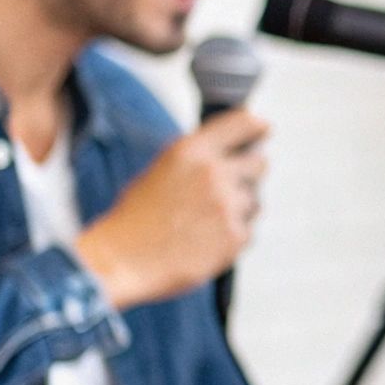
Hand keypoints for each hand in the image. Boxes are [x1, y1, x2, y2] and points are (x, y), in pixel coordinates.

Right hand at [75, 109, 269, 309]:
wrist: (121, 260)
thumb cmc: (137, 216)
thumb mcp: (164, 169)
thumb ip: (201, 157)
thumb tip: (240, 149)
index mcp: (192, 150)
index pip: (243, 123)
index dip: (256, 127)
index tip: (263, 129)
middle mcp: (214, 173)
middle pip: (259, 163)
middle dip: (248, 173)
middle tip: (227, 188)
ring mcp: (227, 205)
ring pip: (254, 200)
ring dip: (238, 209)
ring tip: (203, 222)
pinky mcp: (235, 236)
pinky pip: (248, 229)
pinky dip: (232, 235)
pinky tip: (204, 240)